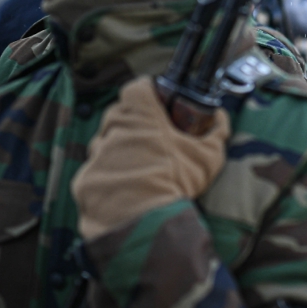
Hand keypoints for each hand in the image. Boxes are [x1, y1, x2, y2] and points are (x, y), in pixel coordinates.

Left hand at [72, 76, 230, 239]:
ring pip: (107, 143)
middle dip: (135, 124)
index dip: (148, 94)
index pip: (137, 87)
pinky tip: (127, 188)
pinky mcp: (85, 177)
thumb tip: (221, 118)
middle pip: (120, 115)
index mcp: (140, 113)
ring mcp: (96, 152)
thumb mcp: (209, 155)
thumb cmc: (176, 180)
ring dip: (121, 150)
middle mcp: (113, 127)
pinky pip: (98, 170)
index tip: (159, 104)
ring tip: (141, 169)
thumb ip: (217, 132)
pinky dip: (110, 176)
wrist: (143, 219)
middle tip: (155, 141)